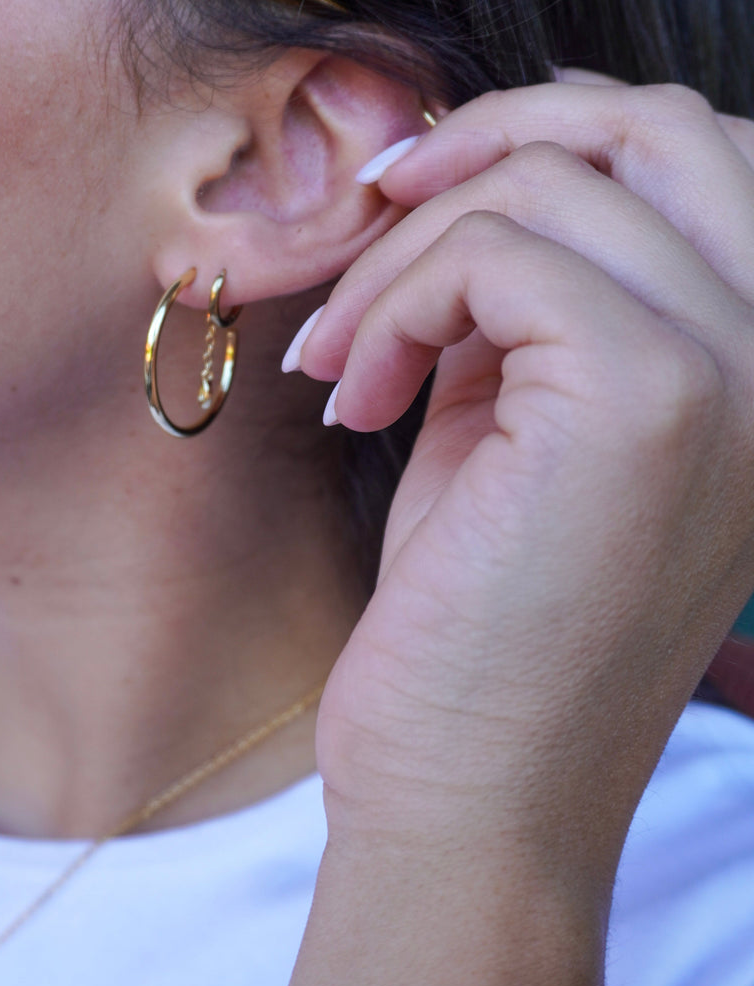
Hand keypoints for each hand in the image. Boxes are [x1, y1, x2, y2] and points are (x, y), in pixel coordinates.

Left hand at [296, 75, 753, 877]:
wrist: (469, 786)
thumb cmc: (473, 624)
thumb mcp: (509, 434)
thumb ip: (517, 314)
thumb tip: (458, 200)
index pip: (694, 157)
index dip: (546, 133)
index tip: (416, 191)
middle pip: (648, 128)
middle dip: (482, 140)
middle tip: (374, 207)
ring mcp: (733, 377)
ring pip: (547, 189)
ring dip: (401, 257)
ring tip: (341, 363)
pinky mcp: (644, 404)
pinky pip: (494, 255)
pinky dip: (392, 307)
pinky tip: (352, 402)